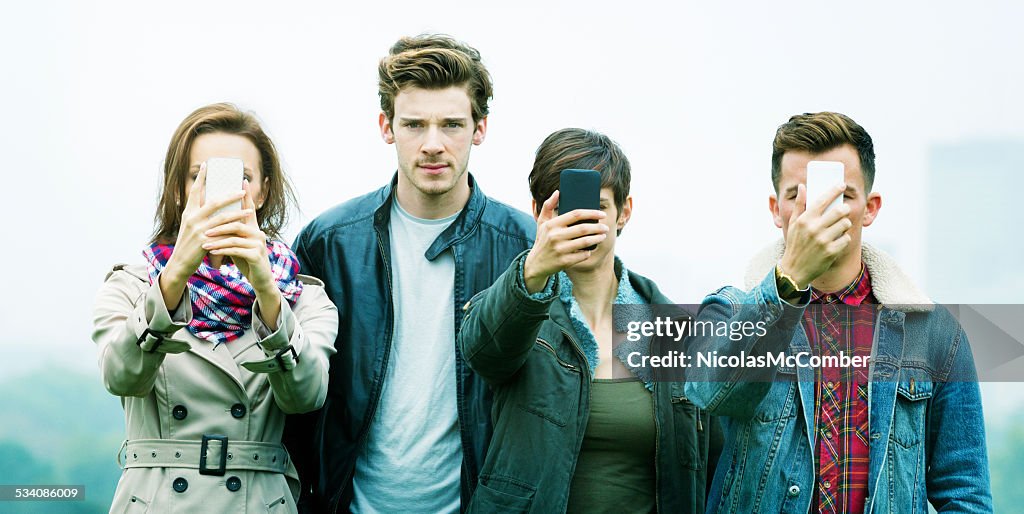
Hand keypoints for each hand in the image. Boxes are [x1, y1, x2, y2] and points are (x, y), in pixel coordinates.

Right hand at [159, 163, 251, 308]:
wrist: (180, 264)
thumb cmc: (188, 244)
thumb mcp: (190, 227)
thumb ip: (200, 216)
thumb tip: (214, 205)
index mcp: (188, 212)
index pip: (195, 191)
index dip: (200, 177)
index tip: (206, 165)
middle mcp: (192, 218)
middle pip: (214, 201)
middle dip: (230, 195)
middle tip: (243, 191)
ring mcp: (198, 229)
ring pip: (223, 217)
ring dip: (238, 212)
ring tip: (250, 209)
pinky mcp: (204, 240)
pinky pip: (224, 231)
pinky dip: (235, 227)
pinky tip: (245, 226)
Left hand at [202, 180, 280, 328]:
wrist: (261, 279)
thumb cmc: (247, 260)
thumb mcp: (237, 244)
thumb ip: (230, 232)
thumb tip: (216, 220)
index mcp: (253, 228)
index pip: (248, 208)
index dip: (246, 194)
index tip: (241, 180)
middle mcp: (258, 232)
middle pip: (237, 221)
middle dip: (218, 222)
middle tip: (203, 223)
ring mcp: (258, 243)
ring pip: (234, 236)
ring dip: (216, 239)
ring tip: (203, 242)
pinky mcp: (256, 255)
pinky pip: (235, 249)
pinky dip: (221, 250)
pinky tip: (211, 252)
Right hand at [522, 191, 608, 292]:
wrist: (536, 264)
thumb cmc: (542, 240)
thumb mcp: (542, 223)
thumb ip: (548, 206)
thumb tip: (557, 192)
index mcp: (552, 224)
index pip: (575, 214)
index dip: (591, 213)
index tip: (602, 214)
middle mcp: (555, 236)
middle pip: (583, 229)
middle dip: (598, 227)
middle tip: (606, 227)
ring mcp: (560, 249)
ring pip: (585, 242)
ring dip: (597, 238)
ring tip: (603, 236)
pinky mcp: (564, 262)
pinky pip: (582, 255)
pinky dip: (589, 251)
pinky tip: (591, 249)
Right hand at [778, 183, 852, 288]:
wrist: (795, 269)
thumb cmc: (795, 243)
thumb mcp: (793, 224)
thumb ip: (800, 205)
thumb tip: (802, 187)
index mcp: (805, 220)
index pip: (823, 200)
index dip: (834, 190)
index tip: (842, 185)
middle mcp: (814, 229)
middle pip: (840, 211)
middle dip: (844, 209)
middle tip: (843, 211)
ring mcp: (823, 241)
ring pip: (845, 224)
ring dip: (845, 225)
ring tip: (839, 228)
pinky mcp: (831, 252)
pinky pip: (846, 239)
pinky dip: (843, 239)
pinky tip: (836, 241)